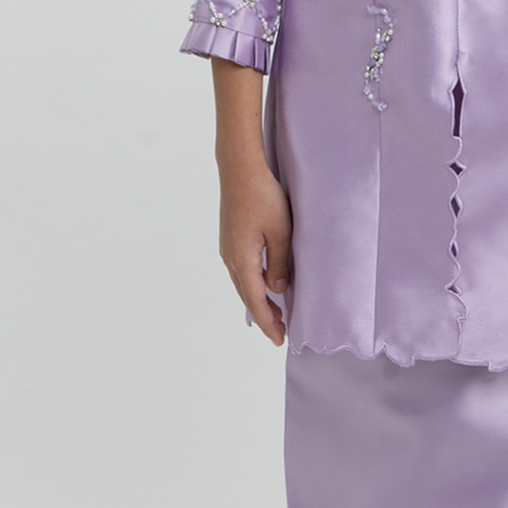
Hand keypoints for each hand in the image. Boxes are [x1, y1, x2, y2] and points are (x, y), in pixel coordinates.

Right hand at [212, 55, 291, 346]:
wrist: (239, 168)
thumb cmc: (262, 196)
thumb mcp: (280, 231)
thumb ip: (280, 263)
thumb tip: (277, 289)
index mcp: (242, 260)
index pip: (256, 300)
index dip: (268, 322)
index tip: (280, 339)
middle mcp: (230, 258)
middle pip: (247, 296)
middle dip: (263, 315)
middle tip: (280, 333)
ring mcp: (228, 248)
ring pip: (243, 283)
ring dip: (258, 300)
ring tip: (274, 313)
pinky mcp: (230, 238)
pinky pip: (242, 270)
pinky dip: (253, 284)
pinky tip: (262, 284)